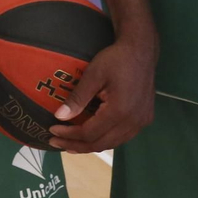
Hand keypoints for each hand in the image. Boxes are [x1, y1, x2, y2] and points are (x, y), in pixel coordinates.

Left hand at [47, 33, 155, 152]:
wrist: (141, 51)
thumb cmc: (116, 60)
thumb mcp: (93, 75)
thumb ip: (77, 98)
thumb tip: (59, 117)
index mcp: (120, 111)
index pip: (89, 133)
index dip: (69, 135)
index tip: (52, 130)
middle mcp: (133, 122)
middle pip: (101, 143)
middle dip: (76, 145)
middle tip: (56, 142)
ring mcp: (141, 122)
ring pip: (112, 143)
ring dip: (90, 145)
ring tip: (70, 144)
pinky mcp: (144, 119)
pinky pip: (122, 137)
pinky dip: (104, 139)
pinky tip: (92, 136)